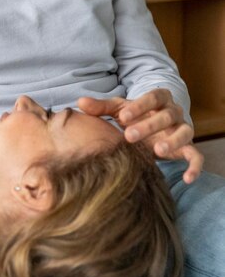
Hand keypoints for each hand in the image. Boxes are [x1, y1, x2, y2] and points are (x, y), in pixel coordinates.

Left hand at [78, 89, 203, 183]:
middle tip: (129, 136)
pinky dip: (194, 166)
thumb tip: (80, 102)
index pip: (153, 97)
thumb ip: (101, 107)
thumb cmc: (134, 114)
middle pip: (166, 116)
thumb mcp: (119, 109)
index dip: (140, 106)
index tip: (123, 117)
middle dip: (149, 125)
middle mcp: (173, 113)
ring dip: (172, 141)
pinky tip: (187, 179)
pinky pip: (196, 156)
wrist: (155, 125)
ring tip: (157, 151)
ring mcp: (181, 129)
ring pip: (184, 132)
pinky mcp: (187, 147)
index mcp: (158, 99)